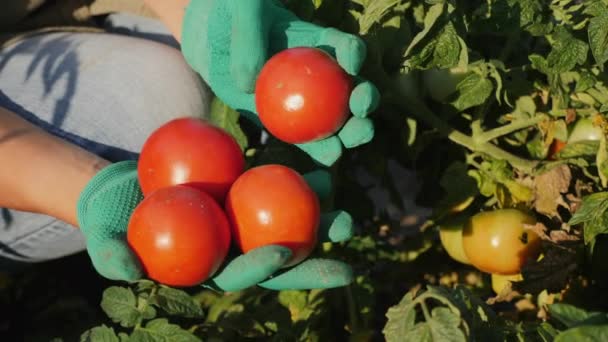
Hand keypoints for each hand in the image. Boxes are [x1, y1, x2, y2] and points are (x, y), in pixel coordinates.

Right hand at [77, 162, 354, 289]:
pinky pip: (269, 182)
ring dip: (315, 207)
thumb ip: (112, 254)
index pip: (241, 273)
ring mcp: (238, 220)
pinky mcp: (238, 190)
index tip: (284, 250)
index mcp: (209, 268)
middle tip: (345, 228)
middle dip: (314, 247)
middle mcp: (232, 248)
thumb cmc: (110, 220)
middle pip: (277, 251)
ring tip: (339, 188)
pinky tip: (315, 156)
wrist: (121, 191)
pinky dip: (290, 172)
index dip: (263, 267)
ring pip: (282, 217)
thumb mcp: (102, 236)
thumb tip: (130, 266)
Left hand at [181, 0, 379, 165]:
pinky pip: (309, 141)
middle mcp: (322, 74)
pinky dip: (321, 150)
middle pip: (353, 89)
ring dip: (350, 133)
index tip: (349, 61)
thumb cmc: (230, 13)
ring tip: (348, 140)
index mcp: (320, 42)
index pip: (346, 47)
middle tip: (360, 108)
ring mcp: (307, 102)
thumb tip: (249, 82)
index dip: (354, 54)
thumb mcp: (241, 10)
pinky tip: (328, 159)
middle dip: (365, 100)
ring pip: (338, 121)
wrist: (210, 38)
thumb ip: (248, 38)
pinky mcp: (289, 124)